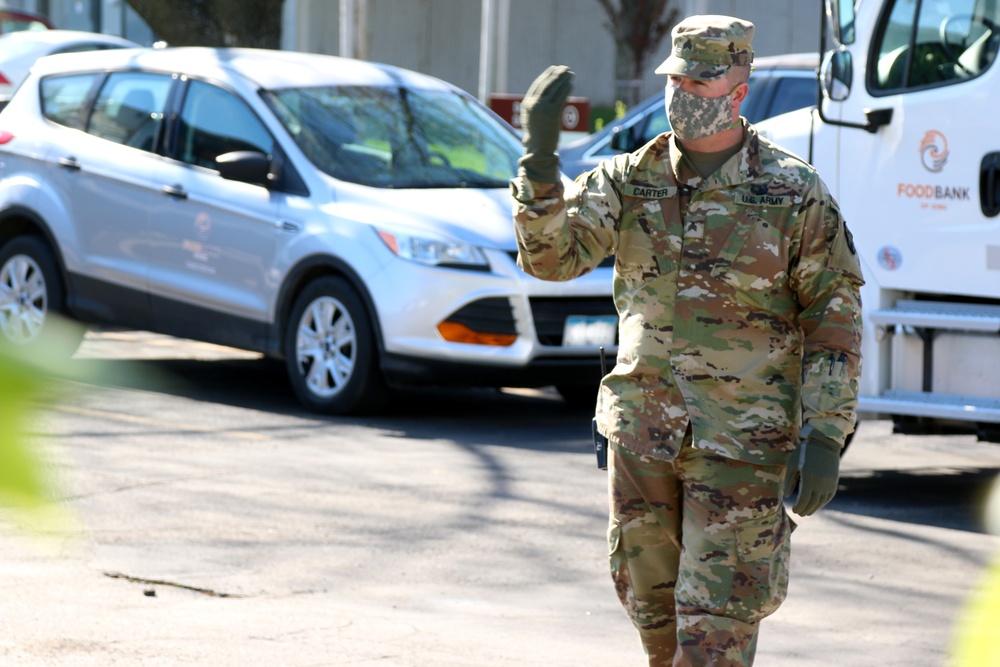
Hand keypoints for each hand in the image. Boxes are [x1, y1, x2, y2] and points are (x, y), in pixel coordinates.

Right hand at [517, 65, 572, 182]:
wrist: (538, 151)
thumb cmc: (537, 137)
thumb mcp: (533, 119)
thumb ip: (537, 107)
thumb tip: (550, 95)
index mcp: (526, 105)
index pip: (537, 85)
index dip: (547, 75)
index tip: (554, 69)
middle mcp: (532, 104)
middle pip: (546, 83)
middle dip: (556, 74)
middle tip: (565, 68)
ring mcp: (541, 108)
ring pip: (554, 88)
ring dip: (563, 79)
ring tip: (570, 74)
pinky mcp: (551, 113)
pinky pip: (560, 97)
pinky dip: (566, 89)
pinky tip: (570, 84)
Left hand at [784, 429, 841, 515]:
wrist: (824, 443)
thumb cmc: (804, 452)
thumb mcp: (793, 464)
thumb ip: (789, 481)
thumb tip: (787, 496)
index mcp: (809, 479)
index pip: (804, 500)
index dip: (799, 507)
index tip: (794, 510)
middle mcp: (820, 484)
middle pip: (812, 503)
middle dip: (805, 510)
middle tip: (799, 513)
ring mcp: (829, 484)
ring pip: (821, 502)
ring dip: (814, 508)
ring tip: (806, 512)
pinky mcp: (833, 482)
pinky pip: (828, 497)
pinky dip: (822, 503)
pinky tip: (816, 505)